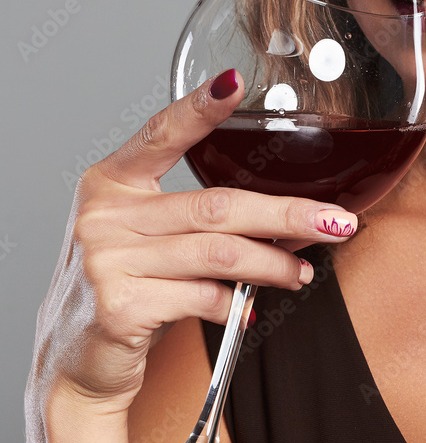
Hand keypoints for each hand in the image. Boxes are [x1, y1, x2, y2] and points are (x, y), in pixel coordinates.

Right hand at [30, 69, 356, 413]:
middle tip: (334, 221)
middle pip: (217, 205)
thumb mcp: (141, 238)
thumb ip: (191, 219)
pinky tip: (248, 307)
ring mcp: (109, 260)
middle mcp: (105, 215)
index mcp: (110, 183)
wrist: (74, 359)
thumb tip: (282, 217)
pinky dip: (236, 304)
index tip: (236, 83)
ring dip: (275, 264)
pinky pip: (203, 297)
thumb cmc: (120, 288)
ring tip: (302, 272)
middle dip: (287, 214)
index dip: (200, 108)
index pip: (162, 133)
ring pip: (219, 252)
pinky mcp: (120, 306)